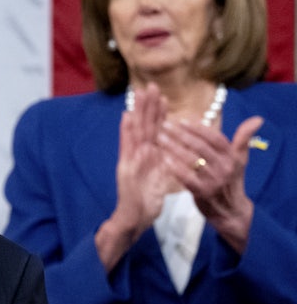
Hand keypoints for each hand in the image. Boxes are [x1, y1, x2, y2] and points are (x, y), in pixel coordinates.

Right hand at [97, 83, 172, 270]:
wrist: (134, 218)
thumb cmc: (148, 201)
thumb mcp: (163, 179)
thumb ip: (167, 164)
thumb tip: (177, 152)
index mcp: (149, 156)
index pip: (155, 131)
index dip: (158, 113)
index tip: (163, 96)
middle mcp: (138, 154)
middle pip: (144, 125)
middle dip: (147, 105)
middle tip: (151, 85)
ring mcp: (131, 158)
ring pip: (136, 130)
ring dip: (138, 111)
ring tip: (140, 93)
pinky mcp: (125, 166)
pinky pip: (126, 146)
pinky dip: (126, 131)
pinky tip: (127, 116)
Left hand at [158, 114, 262, 253]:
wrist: (231, 210)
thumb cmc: (232, 179)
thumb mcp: (240, 159)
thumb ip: (244, 138)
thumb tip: (258, 118)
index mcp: (232, 157)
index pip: (215, 138)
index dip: (199, 128)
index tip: (181, 119)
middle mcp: (225, 168)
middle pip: (201, 147)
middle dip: (182, 134)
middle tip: (165, 125)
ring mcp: (214, 181)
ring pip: (192, 160)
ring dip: (174, 147)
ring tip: (160, 138)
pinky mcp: (203, 193)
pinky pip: (186, 178)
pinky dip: (174, 167)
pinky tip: (163, 158)